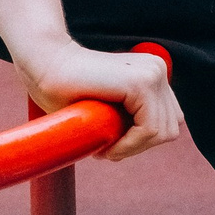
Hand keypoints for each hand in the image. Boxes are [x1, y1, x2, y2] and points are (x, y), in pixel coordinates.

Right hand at [21, 39, 184, 163]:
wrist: (44, 66)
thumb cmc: (66, 92)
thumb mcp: (110, 108)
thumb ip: (131, 116)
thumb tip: (152, 140)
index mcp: (153, 74)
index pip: (168, 121)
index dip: (141, 141)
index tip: (110, 144)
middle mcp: (157, 70)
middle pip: (170, 128)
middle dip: (139, 146)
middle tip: (106, 148)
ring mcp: (152, 74)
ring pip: (163, 132)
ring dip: (133, 148)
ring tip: (103, 146)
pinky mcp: (141, 82)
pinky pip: (150, 130)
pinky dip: (130, 145)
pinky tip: (106, 146)